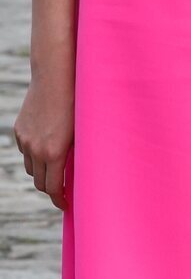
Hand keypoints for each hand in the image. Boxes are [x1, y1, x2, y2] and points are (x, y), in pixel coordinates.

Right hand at [12, 74, 74, 210]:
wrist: (56, 74)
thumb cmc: (78, 99)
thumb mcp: (82, 128)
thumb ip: (76, 152)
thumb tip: (78, 172)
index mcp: (54, 152)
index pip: (52, 188)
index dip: (59, 199)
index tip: (67, 205)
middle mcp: (36, 149)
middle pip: (39, 182)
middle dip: (50, 189)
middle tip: (62, 189)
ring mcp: (25, 140)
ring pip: (30, 168)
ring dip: (41, 172)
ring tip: (55, 168)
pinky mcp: (19, 130)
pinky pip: (25, 151)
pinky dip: (34, 155)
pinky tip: (46, 146)